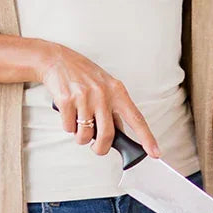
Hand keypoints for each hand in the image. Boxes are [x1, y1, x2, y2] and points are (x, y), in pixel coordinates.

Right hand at [37, 42, 160, 158]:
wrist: (58, 60)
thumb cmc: (84, 74)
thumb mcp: (106, 86)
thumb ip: (114, 108)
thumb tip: (120, 133)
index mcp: (118, 91)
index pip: (136, 118)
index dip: (147, 138)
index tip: (155, 152)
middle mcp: (103, 94)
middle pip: (107, 135)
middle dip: (100, 148)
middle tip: (96, 146)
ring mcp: (85, 97)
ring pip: (85, 136)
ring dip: (81, 136)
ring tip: (79, 122)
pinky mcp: (67, 101)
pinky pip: (68, 128)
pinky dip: (68, 126)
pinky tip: (69, 112)